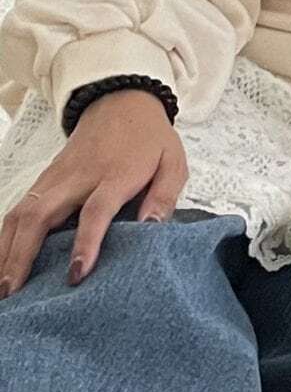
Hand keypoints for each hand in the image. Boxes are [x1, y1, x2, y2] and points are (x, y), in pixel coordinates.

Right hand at [0, 91, 188, 297]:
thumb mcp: (172, 163)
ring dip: (7, 249)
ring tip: (1, 287)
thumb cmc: (148, 138)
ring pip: (22, 213)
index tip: (76, 273)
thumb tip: (151, 229)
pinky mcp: (44, 180)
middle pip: (42, 214)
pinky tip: (2, 261)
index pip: (95, 211)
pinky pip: (19, 210)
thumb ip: (164, 196)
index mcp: (114, 175)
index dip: (85, 243)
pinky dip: (6, 236)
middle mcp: (77, 177)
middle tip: (14, 290)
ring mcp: (55, 178)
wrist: (121, 101)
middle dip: (23, 254)